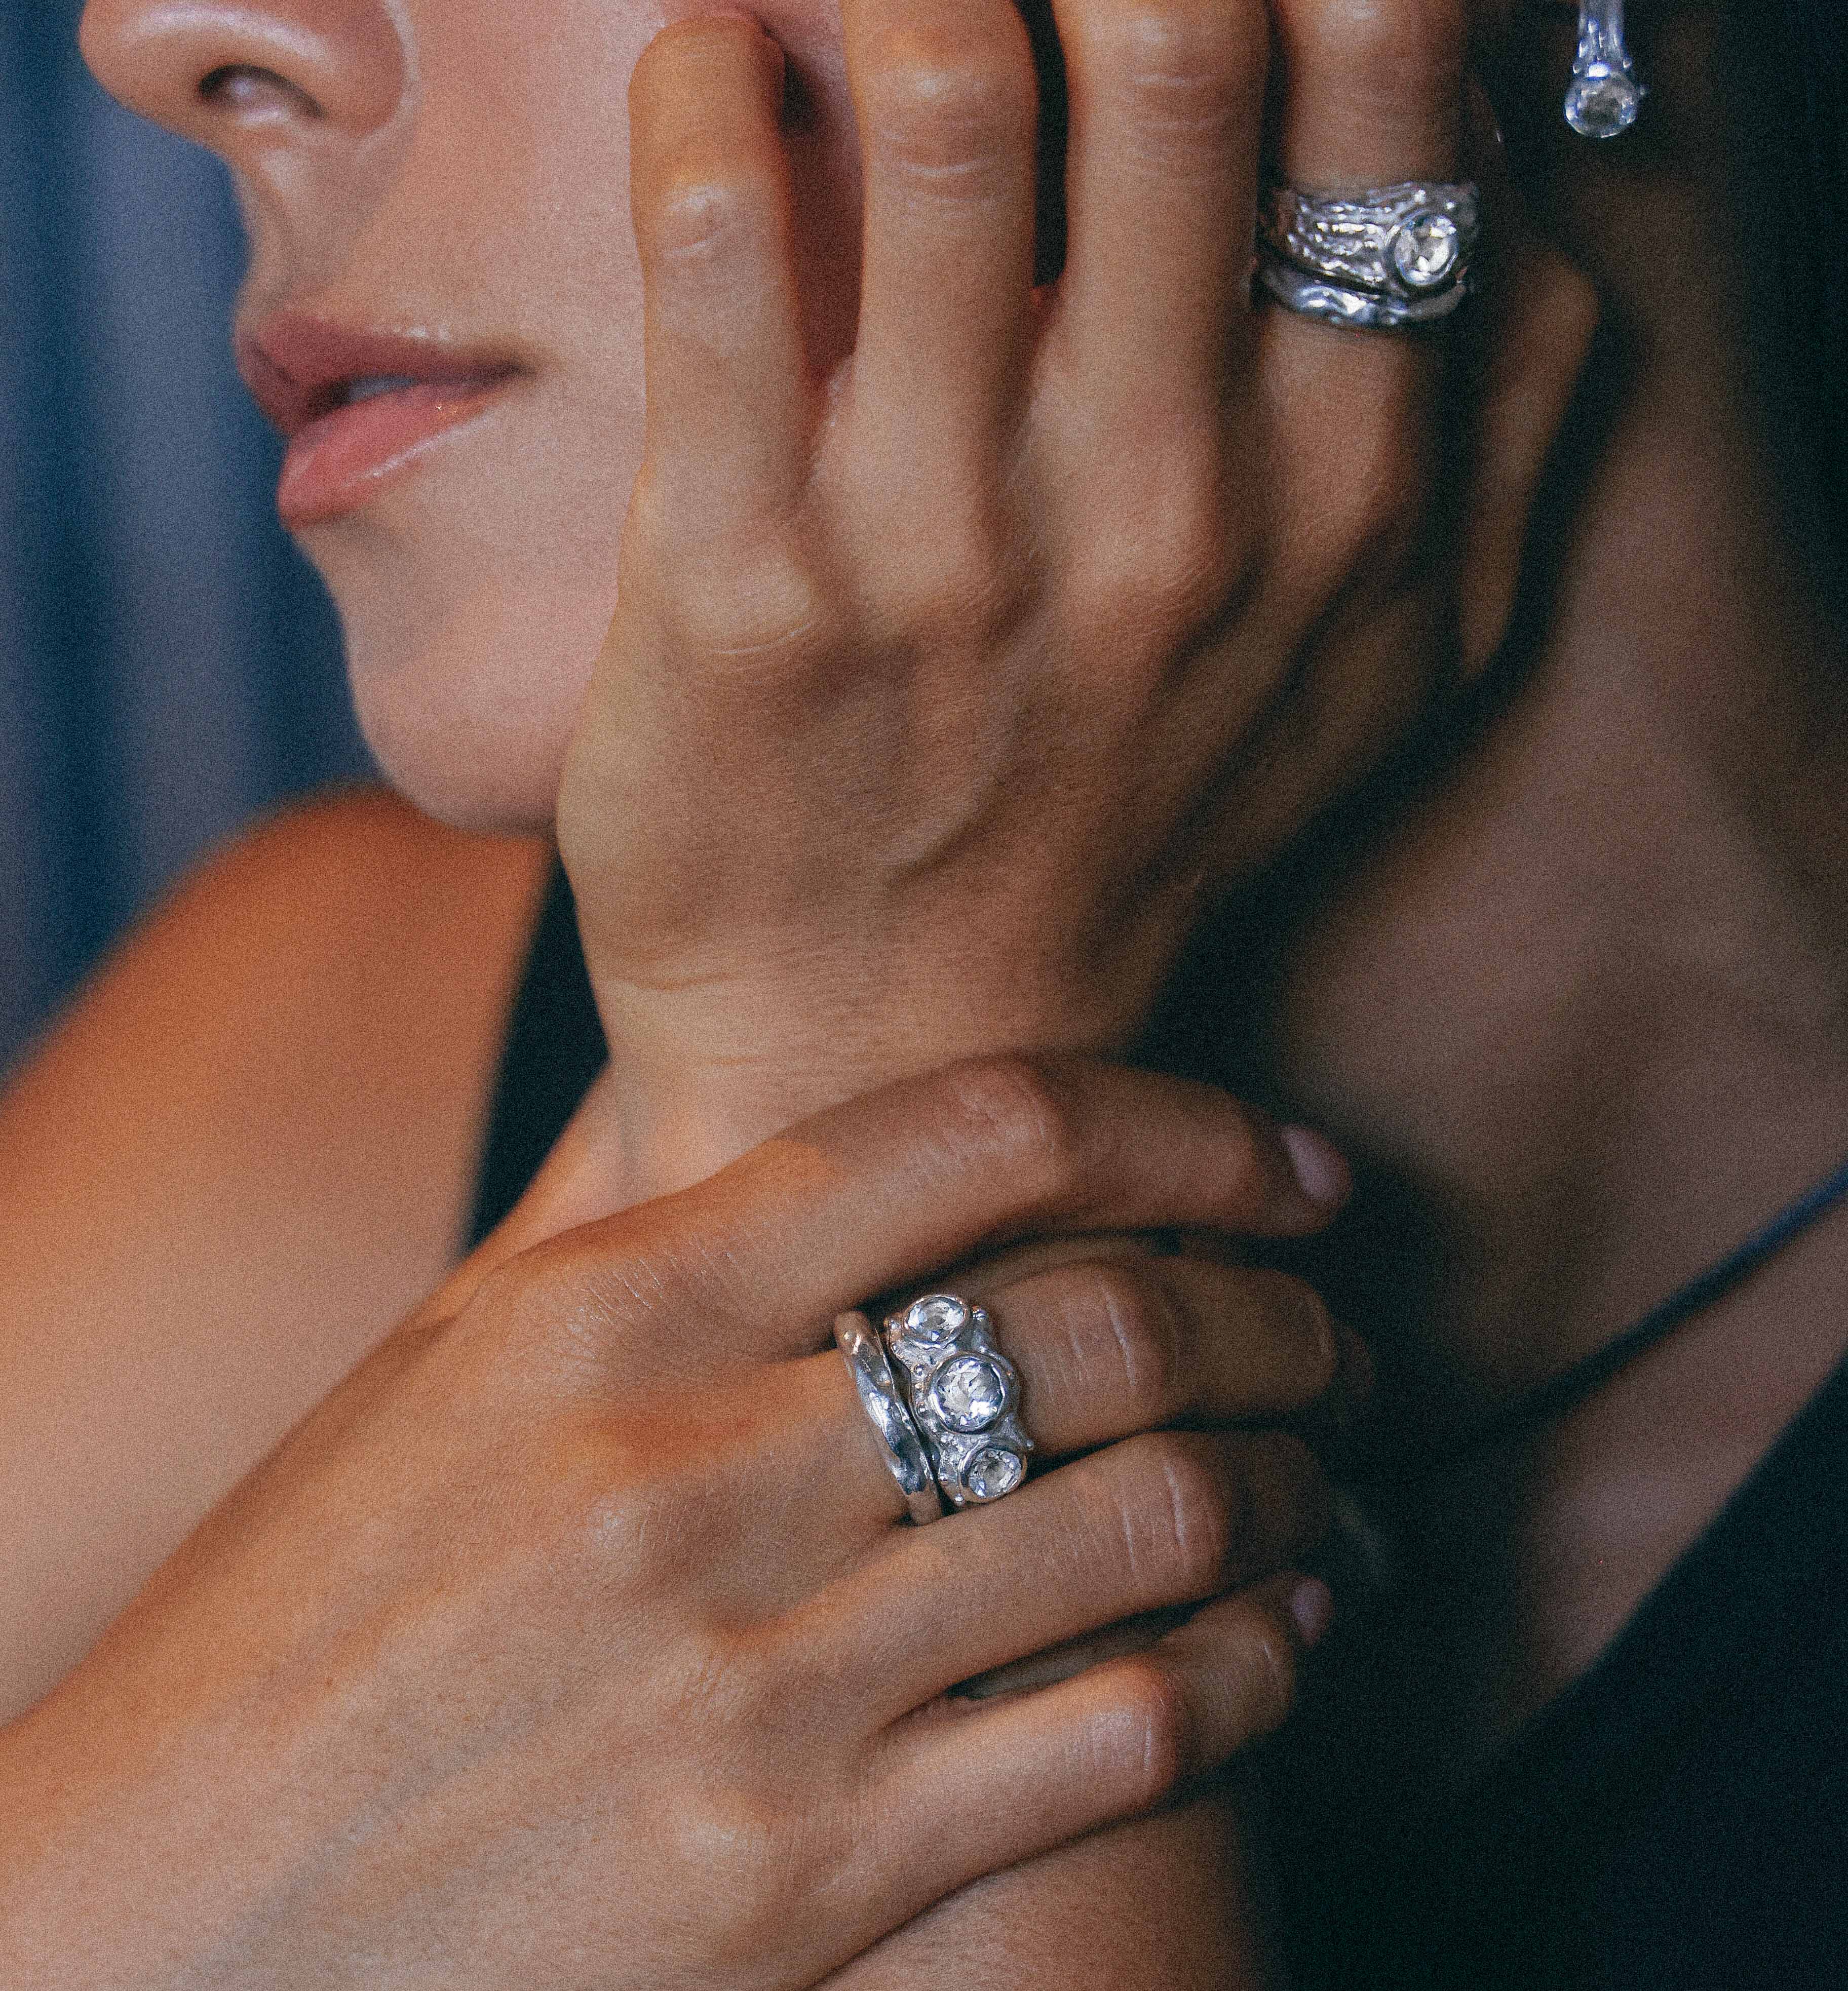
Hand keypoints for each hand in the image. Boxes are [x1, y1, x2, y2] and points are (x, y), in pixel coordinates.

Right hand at [3, 1060, 1338, 1990]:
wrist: (148, 1932)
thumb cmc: (293, 1630)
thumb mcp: (425, 1373)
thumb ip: (610, 1204)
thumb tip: (751, 1051)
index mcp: (600, 1314)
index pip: (981, 1135)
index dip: (1193, 1130)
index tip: (1296, 1175)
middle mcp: (687, 1474)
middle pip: (1102, 1319)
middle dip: (1283, 1318)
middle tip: (1340, 1344)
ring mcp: (753, 1685)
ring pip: (1149, 1522)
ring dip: (1299, 1491)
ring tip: (1340, 1492)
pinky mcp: (801, 1881)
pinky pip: (1122, 1740)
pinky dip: (1257, 1673)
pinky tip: (1294, 1641)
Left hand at [558, 0, 1593, 1140]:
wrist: (902, 1057)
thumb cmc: (1140, 828)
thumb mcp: (1392, 661)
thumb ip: (1493, 414)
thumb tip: (1507, 161)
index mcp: (1341, 485)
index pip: (1383, 81)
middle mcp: (1165, 501)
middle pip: (1179, 39)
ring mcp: (946, 542)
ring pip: (949, 100)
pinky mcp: (745, 578)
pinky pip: (715, 243)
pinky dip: (700, 94)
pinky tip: (714, 70)